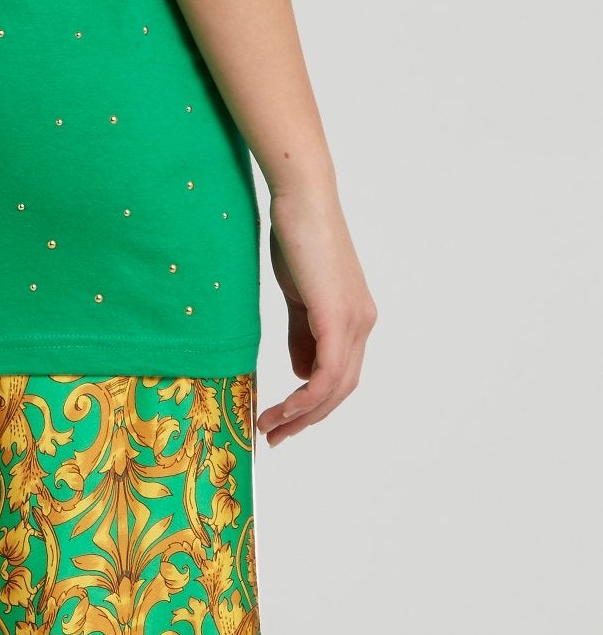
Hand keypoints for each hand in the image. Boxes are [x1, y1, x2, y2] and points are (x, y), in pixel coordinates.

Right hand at [256, 185, 376, 447]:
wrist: (302, 200)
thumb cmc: (296, 235)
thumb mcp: (298, 293)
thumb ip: (302, 333)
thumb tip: (301, 373)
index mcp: (354, 317)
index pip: (340, 374)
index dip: (314, 403)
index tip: (283, 418)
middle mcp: (362, 324)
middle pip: (342, 389)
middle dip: (308, 418)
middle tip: (276, 435)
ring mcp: (355, 322)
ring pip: (336, 388)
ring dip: (303, 414)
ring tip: (272, 427)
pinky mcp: (339, 318)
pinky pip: (328, 374)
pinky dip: (306, 398)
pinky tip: (285, 408)